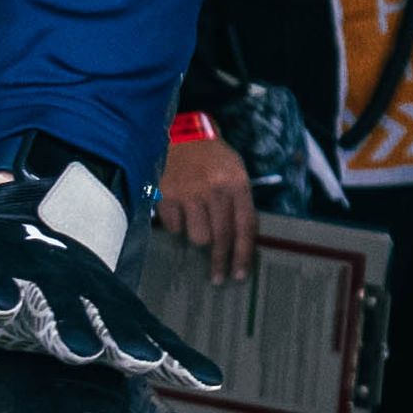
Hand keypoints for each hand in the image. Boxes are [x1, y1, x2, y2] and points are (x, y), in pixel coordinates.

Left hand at [0, 149, 206, 380]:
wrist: (27, 230)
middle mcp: (47, 279)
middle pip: (58, 300)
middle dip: (66, 322)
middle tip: (74, 346)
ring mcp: (89, 296)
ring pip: (114, 316)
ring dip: (130, 339)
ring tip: (149, 362)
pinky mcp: (121, 316)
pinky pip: (156, 336)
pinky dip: (184, 356)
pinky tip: (209, 380)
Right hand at [159, 123, 252, 261]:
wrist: (181, 134)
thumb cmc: (212, 157)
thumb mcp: (235, 172)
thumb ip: (240, 203)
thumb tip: (242, 242)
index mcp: (236, 183)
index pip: (245, 227)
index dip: (243, 254)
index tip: (239, 274)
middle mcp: (215, 189)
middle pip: (221, 237)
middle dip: (220, 262)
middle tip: (217, 278)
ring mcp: (189, 193)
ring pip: (197, 237)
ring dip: (197, 237)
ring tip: (195, 223)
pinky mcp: (167, 196)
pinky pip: (175, 228)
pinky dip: (177, 225)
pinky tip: (179, 211)